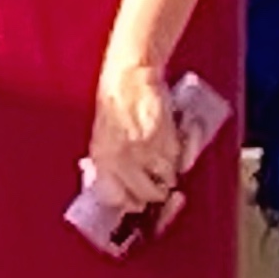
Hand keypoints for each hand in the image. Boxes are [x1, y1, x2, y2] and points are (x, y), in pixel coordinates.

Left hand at [88, 60, 187, 215]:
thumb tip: (116, 187)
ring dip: (166, 176)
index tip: (132, 200)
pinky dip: (178, 160)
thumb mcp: (100, 135)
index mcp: (103, 158)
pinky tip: (170, 147)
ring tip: (161, 161)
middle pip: (146, 196)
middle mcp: (124, 159)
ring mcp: (148, 151)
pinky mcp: (169, 141)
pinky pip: (178, 163)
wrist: (131, 75)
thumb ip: (106, 163)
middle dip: (151, 194)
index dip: (127, 202)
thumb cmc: (114, 100)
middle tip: (153, 183)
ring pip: (166, 182)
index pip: (116, 199)